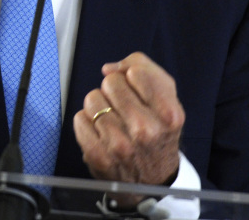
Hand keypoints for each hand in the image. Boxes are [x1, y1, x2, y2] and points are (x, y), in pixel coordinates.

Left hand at [73, 52, 184, 186]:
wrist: (152, 180)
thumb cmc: (158, 132)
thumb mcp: (167, 99)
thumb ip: (144, 69)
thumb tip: (109, 68)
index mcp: (169, 115)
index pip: (136, 72)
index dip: (132, 77)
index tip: (136, 89)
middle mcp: (146, 131)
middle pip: (111, 82)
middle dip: (114, 90)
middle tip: (123, 107)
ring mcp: (120, 146)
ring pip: (92, 99)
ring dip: (99, 106)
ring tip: (112, 120)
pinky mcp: (98, 156)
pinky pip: (79, 119)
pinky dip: (86, 121)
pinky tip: (100, 131)